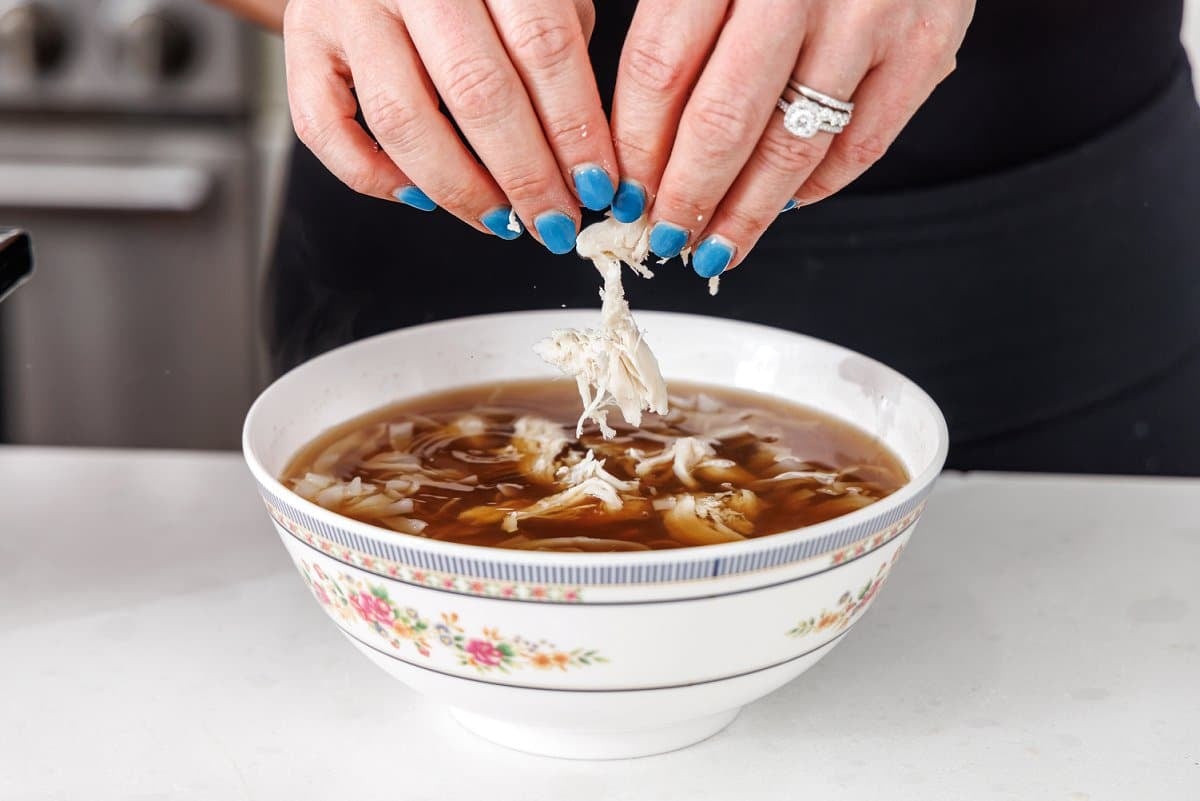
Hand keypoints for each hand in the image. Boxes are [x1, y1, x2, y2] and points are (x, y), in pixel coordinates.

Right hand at [284, 0, 615, 252]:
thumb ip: (556, 46)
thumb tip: (585, 153)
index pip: (543, 48)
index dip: (574, 129)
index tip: (595, 185)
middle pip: (477, 91)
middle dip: (525, 174)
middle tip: (552, 221)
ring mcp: (347, 7)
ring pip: (404, 119)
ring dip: (461, 188)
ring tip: (501, 219)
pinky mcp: (301, 39)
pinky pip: (326, 130)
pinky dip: (374, 177)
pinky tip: (420, 198)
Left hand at [610, 0, 973, 274]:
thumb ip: (674, 17)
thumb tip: (633, 136)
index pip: (659, 70)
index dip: (635, 147)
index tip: (622, 191)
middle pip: (721, 123)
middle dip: (684, 197)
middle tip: (662, 236)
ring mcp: (870, 15)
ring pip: (791, 148)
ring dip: (745, 213)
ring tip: (715, 246)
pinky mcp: (928, 43)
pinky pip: (861, 145)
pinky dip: (816, 188)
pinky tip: (783, 204)